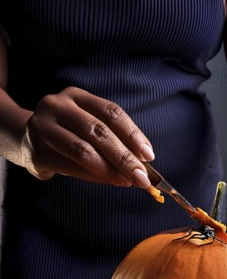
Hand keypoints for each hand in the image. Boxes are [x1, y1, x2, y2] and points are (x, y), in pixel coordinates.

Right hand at [20, 86, 153, 186]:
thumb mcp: (88, 127)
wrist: (26, 140)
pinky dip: (93, 176)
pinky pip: (70, 166)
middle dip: (124, 157)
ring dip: (110, 170)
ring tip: (127, 181)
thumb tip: (141, 165)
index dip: (132, 134)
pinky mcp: (37, 151)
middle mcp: (58, 106)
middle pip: (98, 132)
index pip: (111, 112)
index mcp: (77, 96)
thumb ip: (113, 140)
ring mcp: (44, 127)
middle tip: (142, 177)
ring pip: (83, 150)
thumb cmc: (68, 134)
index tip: (148, 155)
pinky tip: (108, 181)